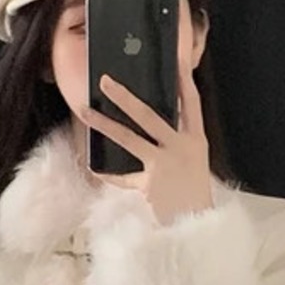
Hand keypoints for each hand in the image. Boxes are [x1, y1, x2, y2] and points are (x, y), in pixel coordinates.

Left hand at [82, 50, 213, 224]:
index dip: (183, 80)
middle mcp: (181, 147)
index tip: (175, 58)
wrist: (199, 226)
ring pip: (130, 138)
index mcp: (196, 140)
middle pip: (150, 115)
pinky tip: (93, 167)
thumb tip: (151, 125)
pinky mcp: (150, 183)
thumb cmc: (193, 193)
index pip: (191, 103)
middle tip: (106, 80)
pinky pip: (123, 177)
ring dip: (105, 123)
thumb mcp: (192, 163)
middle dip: (126, 96)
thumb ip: (174, 143)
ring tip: (84, 110)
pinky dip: (108, 174)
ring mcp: (165, 165)